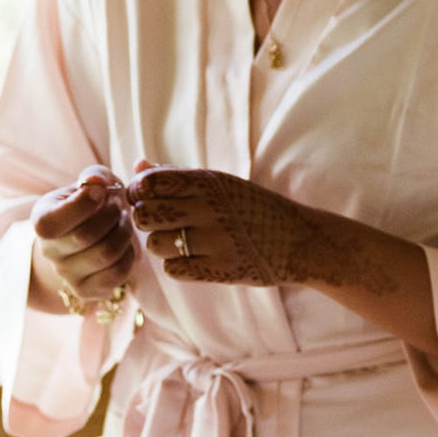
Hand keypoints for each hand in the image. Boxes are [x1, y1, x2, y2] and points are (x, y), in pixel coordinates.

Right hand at [30, 165, 135, 307]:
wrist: (93, 235)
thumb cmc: (93, 205)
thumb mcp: (92, 184)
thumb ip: (95, 176)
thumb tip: (96, 181)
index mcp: (42, 220)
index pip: (52, 222)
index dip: (84, 204)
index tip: (101, 192)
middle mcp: (48, 251)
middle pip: (86, 236)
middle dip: (112, 215)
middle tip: (118, 207)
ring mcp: (66, 274)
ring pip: (106, 254)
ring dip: (124, 233)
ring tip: (124, 222)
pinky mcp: (88, 290)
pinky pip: (117, 274)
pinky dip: (129, 255)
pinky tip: (124, 244)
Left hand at [125, 162, 331, 287]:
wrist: (300, 240)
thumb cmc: (255, 208)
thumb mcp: (222, 183)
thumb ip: (178, 175)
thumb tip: (138, 167)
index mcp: (209, 182)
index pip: (148, 184)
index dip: (138, 193)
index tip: (147, 199)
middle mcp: (210, 208)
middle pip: (145, 216)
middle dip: (147, 220)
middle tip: (163, 223)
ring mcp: (216, 240)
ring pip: (157, 245)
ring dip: (163, 245)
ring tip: (183, 241)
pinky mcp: (221, 269)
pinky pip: (174, 269)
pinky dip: (179, 266)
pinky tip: (195, 258)